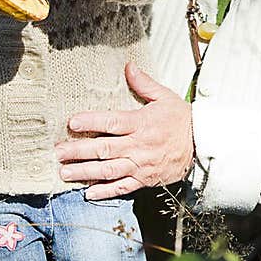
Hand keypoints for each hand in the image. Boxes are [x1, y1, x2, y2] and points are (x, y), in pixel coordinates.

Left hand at [56, 62, 193, 199]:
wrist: (202, 146)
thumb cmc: (183, 121)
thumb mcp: (165, 97)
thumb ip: (144, 84)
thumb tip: (129, 66)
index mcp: (142, 124)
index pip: (112, 123)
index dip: (91, 122)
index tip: (72, 122)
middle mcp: (139, 146)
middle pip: (104, 149)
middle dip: (78, 151)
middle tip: (57, 153)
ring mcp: (141, 165)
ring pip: (109, 170)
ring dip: (85, 172)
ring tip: (64, 173)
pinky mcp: (145, 180)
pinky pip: (123, 187)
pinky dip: (105, 192)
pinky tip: (88, 193)